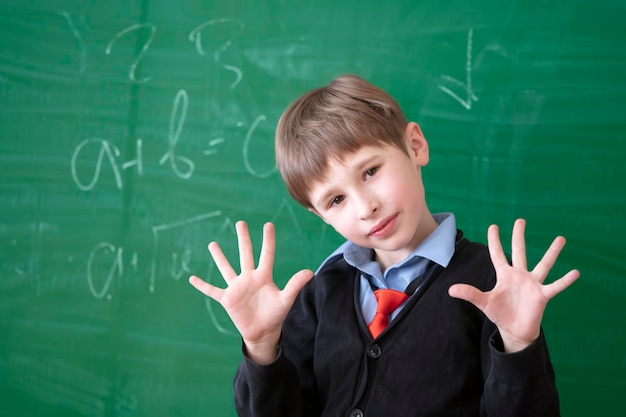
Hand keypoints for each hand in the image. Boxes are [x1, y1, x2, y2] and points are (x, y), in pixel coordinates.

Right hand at [189, 221, 313, 363]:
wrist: (263, 332)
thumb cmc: (275, 315)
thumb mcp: (286, 299)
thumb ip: (295, 285)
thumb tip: (310, 272)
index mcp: (264, 276)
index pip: (266, 254)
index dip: (268, 240)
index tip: (268, 224)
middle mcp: (249, 278)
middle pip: (245, 254)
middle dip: (243, 238)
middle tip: (240, 222)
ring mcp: (237, 287)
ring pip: (226, 268)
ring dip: (219, 257)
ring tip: (212, 244)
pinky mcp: (227, 299)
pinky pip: (212, 290)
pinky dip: (202, 286)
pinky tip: (192, 278)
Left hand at [448, 219, 578, 352]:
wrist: (514, 330)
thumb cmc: (500, 314)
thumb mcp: (484, 303)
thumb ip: (470, 294)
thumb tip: (450, 290)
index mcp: (504, 275)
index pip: (497, 254)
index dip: (494, 241)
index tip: (493, 226)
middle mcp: (519, 275)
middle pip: (519, 252)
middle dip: (518, 236)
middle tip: (520, 220)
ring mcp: (532, 284)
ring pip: (543, 264)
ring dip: (552, 252)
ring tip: (561, 239)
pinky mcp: (542, 296)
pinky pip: (555, 286)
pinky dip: (564, 281)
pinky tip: (575, 272)